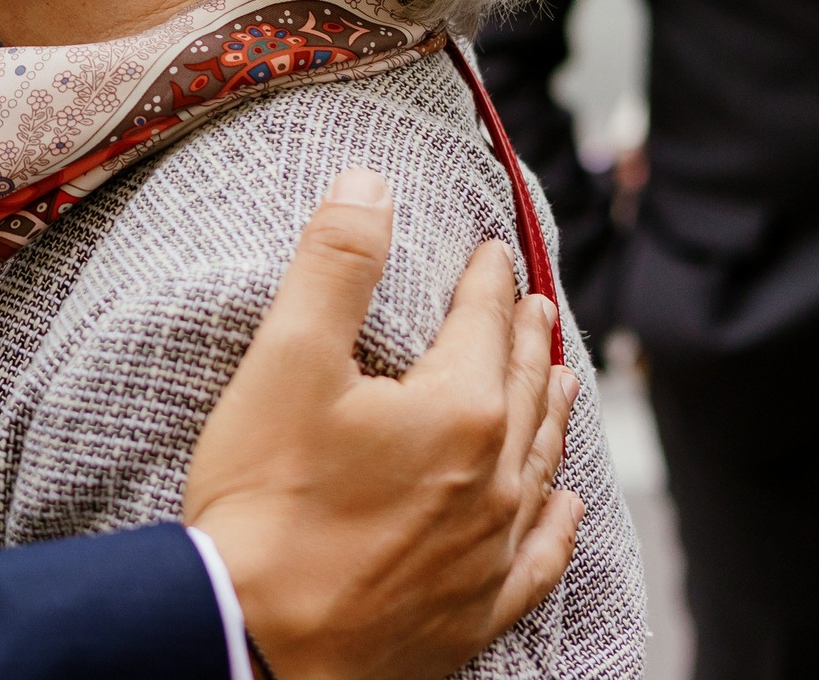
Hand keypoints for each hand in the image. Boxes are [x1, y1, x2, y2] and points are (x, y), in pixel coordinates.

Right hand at [185, 168, 579, 679]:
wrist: (255, 644)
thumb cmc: (264, 506)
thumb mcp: (286, 362)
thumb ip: (335, 266)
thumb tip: (371, 184)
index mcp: (459, 411)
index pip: (485, 323)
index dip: (488, 280)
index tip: (493, 252)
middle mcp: (494, 481)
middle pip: (525, 388)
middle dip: (528, 338)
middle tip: (534, 304)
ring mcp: (488, 553)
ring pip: (538, 465)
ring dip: (551, 413)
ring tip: (561, 379)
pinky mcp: (471, 612)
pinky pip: (537, 560)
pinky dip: (556, 525)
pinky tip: (563, 508)